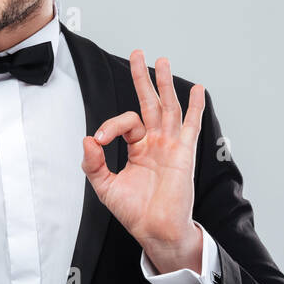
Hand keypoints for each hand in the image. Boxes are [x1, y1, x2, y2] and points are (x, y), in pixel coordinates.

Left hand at [81, 51, 204, 270]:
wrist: (155, 229)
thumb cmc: (134, 211)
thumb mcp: (105, 187)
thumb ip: (94, 163)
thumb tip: (87, 140)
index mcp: (137, 148)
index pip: (124, 123)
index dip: (109, 126)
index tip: (99, 140)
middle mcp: (155, 142)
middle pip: (149, 102)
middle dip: (142, 78)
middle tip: (137, 53)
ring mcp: (171, 145)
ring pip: (168, 107)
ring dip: (165, 83)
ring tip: (161, 61)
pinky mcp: (184, 153)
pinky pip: (191, 125)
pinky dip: (195, 107)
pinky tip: (196, 89)